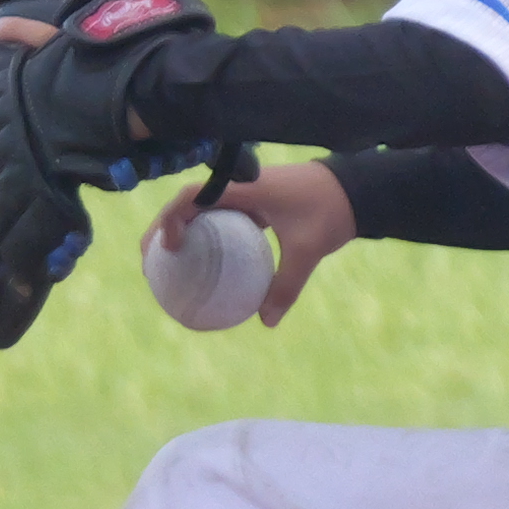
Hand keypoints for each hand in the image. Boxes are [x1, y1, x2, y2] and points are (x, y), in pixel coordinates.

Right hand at [162, 159, 356, 329]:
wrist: (358, 188)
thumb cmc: (331, 212)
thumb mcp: (308, 250)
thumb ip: (286, 285)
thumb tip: (267, 322)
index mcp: (246, 187)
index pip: (194, 195)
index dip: (172, 218)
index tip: (170, 246)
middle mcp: (240, 185)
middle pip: (188, 202)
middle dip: (163, 228)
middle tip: (150, 264)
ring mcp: (248, 192)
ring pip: (203, 207)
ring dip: (182, 229)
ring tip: (166, 263)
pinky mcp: (257, 200)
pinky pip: (223, 215)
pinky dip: (208, 233)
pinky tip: (205, 261)